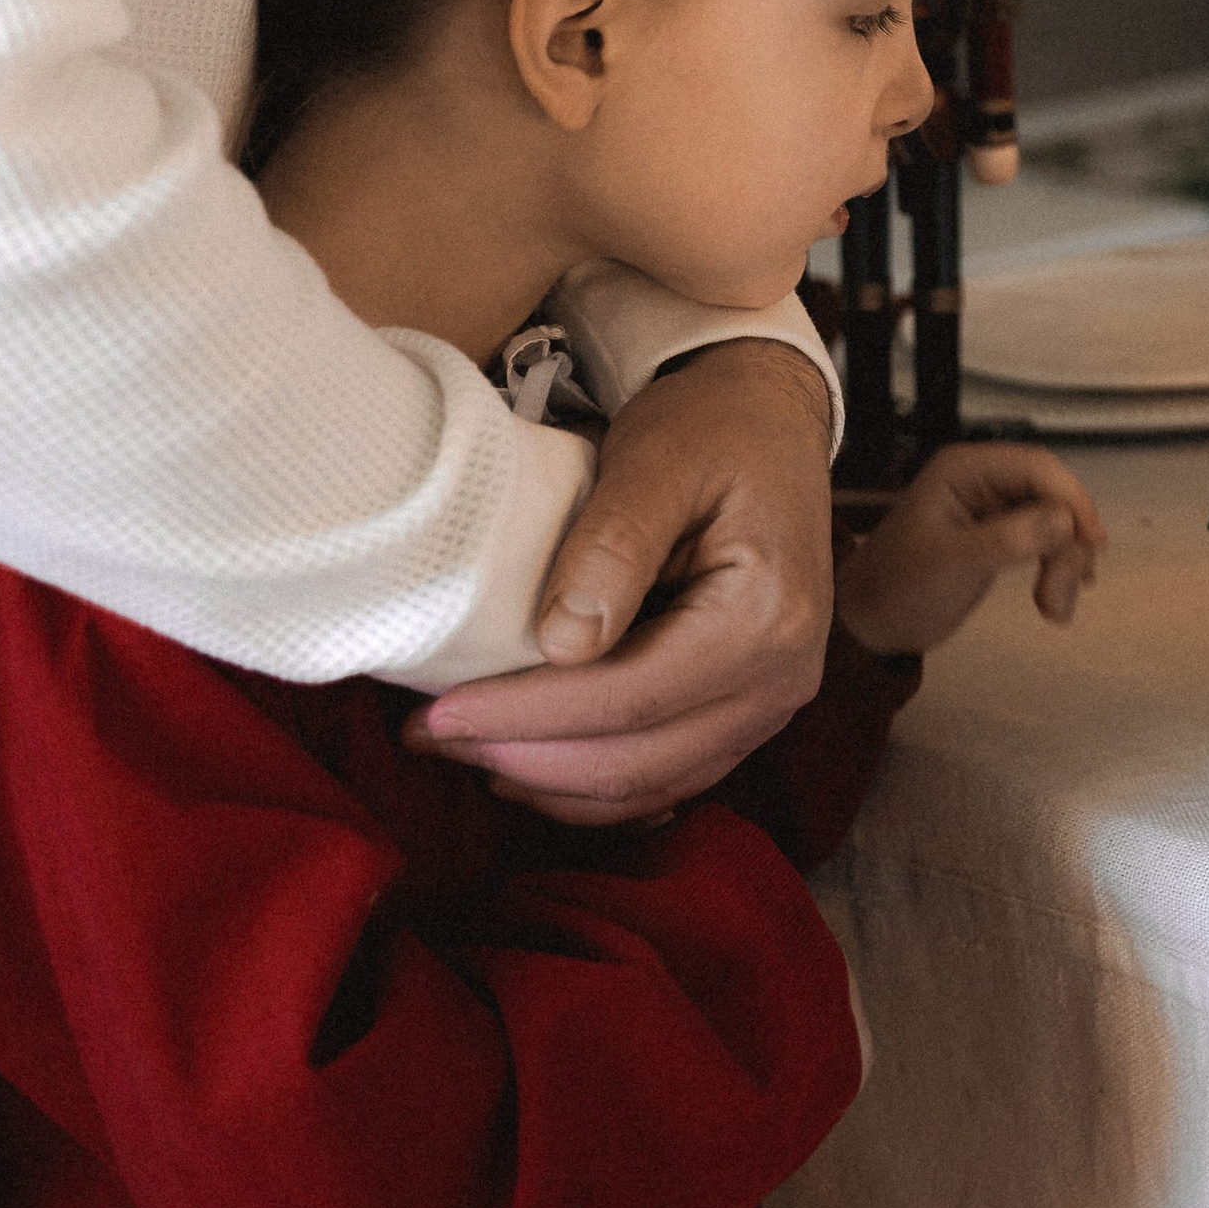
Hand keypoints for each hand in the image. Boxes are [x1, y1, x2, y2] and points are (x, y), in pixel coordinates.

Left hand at [403, 342, 834, 825]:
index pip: (630, 696)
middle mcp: (781, 678)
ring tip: (463, 752)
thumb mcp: (656, 461)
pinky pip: (667, 775)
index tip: (439, 713)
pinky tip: (529, 768)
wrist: (769, 421)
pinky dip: (592, 786)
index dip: (527, 715)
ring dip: (549, 781)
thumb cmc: (713, 429)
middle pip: (638, 759)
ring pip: (649, 783)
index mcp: (766, 618)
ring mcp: (770, 704)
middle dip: (523, 757)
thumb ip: (614, 544)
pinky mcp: (747, 711)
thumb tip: (561, 643)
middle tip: (427, 737)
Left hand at [832, 444, 1105, 661]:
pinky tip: (1057, 600)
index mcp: (965, 470)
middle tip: (1066, 591)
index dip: (1071, 500)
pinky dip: (1058, 570)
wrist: (872, 625)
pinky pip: (1047, 544)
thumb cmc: (898, 588)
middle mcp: (984, 481)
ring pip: (1057, 524)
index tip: (1090, 543)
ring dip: (1065, 564)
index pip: (1036, 468)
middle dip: (1067, 543)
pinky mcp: (1003, 538)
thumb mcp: (952, 564)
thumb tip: (1064, 521)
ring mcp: (995, 510)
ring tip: (1055, 609)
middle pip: (1053, 496)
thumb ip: (1007, 539)